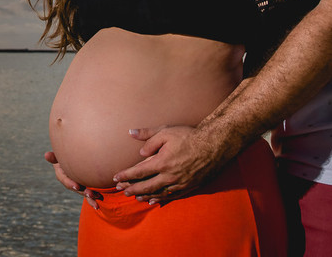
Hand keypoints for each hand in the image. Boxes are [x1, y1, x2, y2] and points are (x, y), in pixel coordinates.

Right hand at [44, 151, 101, 209]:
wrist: (74, 157)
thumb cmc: (64, 154)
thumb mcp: (59, 155)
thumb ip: (54, 157)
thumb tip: (46, 155)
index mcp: (61, 174)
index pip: (65, 180)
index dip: (70, 183)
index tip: (77, 186)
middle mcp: (69, 181)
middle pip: (75, 188)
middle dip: (83, 192)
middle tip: (91, 194)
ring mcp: (77, 184)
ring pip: (83, 192)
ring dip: (90, 197)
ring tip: (97, 197)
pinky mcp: (84, 186)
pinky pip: (88, 193)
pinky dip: (93, 199)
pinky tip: (98, 204)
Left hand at [111, 126, 226, 203]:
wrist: (214, 145)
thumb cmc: (189, 136)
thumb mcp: (166, 131)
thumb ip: (148, 136)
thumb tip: (131, 135)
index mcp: (162, 162)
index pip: (138, 172)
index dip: (126, 176)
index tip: (116, 179)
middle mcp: (169, 176)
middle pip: (146, 186)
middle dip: (132, 189)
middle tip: (121, 191)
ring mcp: (180, 183)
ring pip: (158, 193)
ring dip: (145, 195)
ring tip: (135, 197)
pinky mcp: (189, 186)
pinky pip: (172, 196)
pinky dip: (161, 198)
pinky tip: (154, 200)